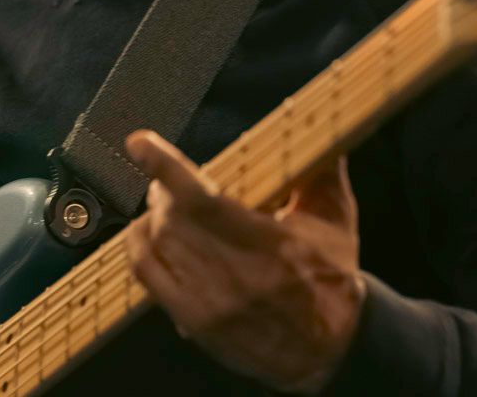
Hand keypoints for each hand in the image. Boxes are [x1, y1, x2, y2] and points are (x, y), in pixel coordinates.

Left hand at [124, 130, 366, 394]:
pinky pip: (148, 276)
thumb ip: (322, 171)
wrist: (327, 351)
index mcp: (272, 246)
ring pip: (155, 245)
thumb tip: (317, 126)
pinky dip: (141, 247)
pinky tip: (150, 234)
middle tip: (169, 180)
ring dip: (152, 216)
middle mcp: (237, 277)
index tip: (141, 143)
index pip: (202, 200)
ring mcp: (212, 304)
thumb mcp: (335, 222)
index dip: (166, 168)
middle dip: (163, 190)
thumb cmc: (330, 281)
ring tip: (164, 205)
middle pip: (171, 220)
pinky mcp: (195, 323)